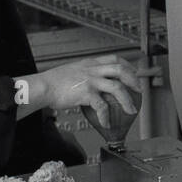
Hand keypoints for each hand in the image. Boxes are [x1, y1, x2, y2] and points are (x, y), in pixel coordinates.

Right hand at [20, 56, 141, 123]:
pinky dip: (106, 116)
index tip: (134, 72)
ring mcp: (90, 80)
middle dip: (134, 80)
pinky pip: (101, 106)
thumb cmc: (53, 81)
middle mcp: (92, 69)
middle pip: (121, 70)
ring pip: (117, 88)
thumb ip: (85, 73)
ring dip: (127, 100)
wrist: (42, 86)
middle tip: (139, 90)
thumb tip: (92, 82)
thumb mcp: (73, 70)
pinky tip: (106, 123)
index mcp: (90, 63)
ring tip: (132, 110)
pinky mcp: (85, 93)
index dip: (128, 65)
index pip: (115, 59)